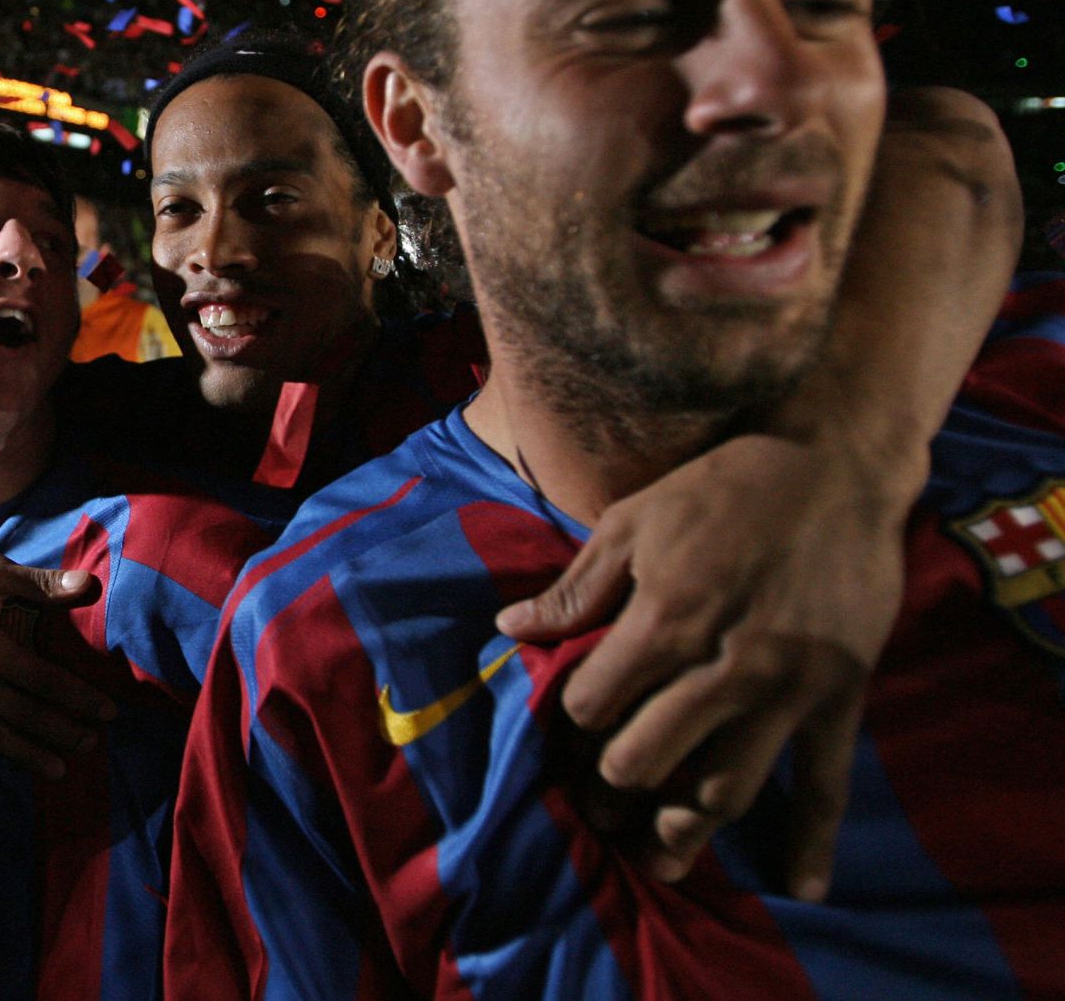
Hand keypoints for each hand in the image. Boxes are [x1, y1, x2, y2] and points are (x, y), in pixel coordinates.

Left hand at [497, 432, 911, 899]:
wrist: (833, 465)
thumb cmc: (722, 488)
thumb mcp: (632, 521)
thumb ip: (575, 588)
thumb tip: (510, 631)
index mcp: (665, 619)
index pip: (594, 703)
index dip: (570, 722)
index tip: (568, 728)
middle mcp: (723, 667)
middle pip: (646, 758)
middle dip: (611, 786)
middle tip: (596, 805)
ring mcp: (785, 688)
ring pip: (723, 787)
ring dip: (682, 832)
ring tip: (655, 860)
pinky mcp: (838, 696)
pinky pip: (827, 780)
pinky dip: (814, 837)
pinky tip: (802, 884)